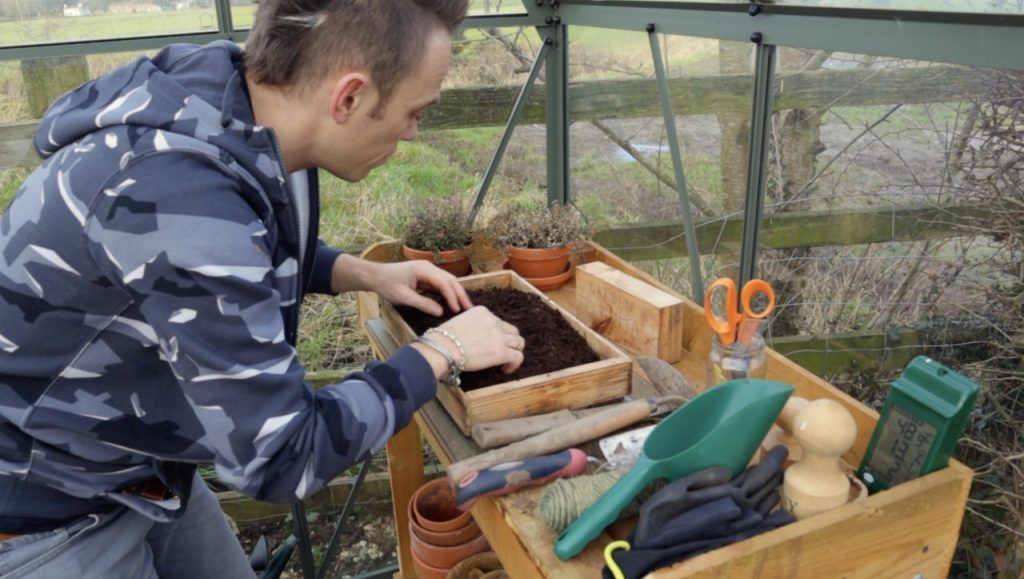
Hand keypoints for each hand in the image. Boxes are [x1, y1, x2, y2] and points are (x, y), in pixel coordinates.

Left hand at [339, 256, 470, 315]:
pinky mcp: (426, 275)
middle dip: (460, 294)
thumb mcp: (404, 297)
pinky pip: (441, 283)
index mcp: (424, 270)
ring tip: (465, 306)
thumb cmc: (387, 285)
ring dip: (456, 293)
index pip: (444, 283)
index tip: (457, 310)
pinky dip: (449, 292)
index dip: (452, 297)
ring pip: (448, 281)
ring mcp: (428, 270)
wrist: (375, 275)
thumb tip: (441, 312)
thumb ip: (423, 304)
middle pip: (450, 280)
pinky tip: (453, 302)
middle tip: (470, 309)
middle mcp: (429, 267)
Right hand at [435, 306, 524, 374]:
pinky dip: (515, 364)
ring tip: (505, 362)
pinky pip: (518, 357)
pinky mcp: (501, 352)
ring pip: (519, 342)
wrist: (442, 348)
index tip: (489, 344)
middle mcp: (493, 321)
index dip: (497, 334)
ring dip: (514, 352)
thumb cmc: (443, 339)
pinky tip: (505, 369)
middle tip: (501, 352)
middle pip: (512, 331)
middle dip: (509, 342)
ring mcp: (499, 336)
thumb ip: (471, 324)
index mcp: (483, 312)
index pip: (498, 322)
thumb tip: (472, 337)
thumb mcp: (459, 322)